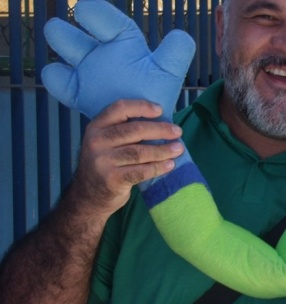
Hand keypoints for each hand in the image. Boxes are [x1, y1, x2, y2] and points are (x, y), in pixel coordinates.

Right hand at [42, 0, 194, 119]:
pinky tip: (55, 72)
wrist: (146, 124)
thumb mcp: (168, 72)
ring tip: (55, 44)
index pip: (111, 24)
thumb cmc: (157, 93)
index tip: (84, 9)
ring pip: (66, 58)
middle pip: (75, 41)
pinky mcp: (78, 95)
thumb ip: (176, 53)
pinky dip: (57, 79)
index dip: (98, 15)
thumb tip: (180, 37)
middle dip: (63, 34)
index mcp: (122, 43)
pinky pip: (62, 86)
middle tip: (55, 27)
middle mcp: (100, 55)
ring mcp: (86, 74)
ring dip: (59, 50)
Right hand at [75, 99, 184, 214]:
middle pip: (135, 130)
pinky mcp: (111, 179)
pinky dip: (158, 167)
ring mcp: (102, 162)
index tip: (160, 110)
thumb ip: (124, 131)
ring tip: (178, 149)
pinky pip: (141, 171)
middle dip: (160, 130)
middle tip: (178, 132)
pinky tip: (170, 165)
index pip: (120, 108)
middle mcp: (96, 142)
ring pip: (140, 152)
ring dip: (163, 150)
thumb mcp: (106, 142)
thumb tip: (162, 122)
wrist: (88, 196)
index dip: (142, 107)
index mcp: (96, 127)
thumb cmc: (106, 164)